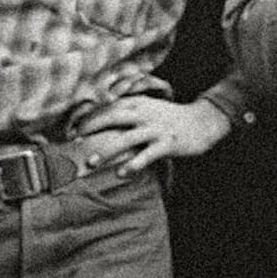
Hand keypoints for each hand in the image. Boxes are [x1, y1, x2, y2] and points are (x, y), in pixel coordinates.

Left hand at [79, 95, 233, 173]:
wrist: (204, 122)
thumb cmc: (172, 119)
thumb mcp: (149, 109)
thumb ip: (129, 113)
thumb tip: (102, 124)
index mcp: (138, 103)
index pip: (108, 107)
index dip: (89, 118)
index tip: (72, 131)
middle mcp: (145, 113)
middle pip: (112, 118)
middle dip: (91, 130)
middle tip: (74, 144)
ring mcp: (156, 129)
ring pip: (126, 139)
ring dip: (106, 151)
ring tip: (91, 163)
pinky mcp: (168, 143)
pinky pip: (147, 155)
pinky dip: (133, 164)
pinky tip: (121, 173)